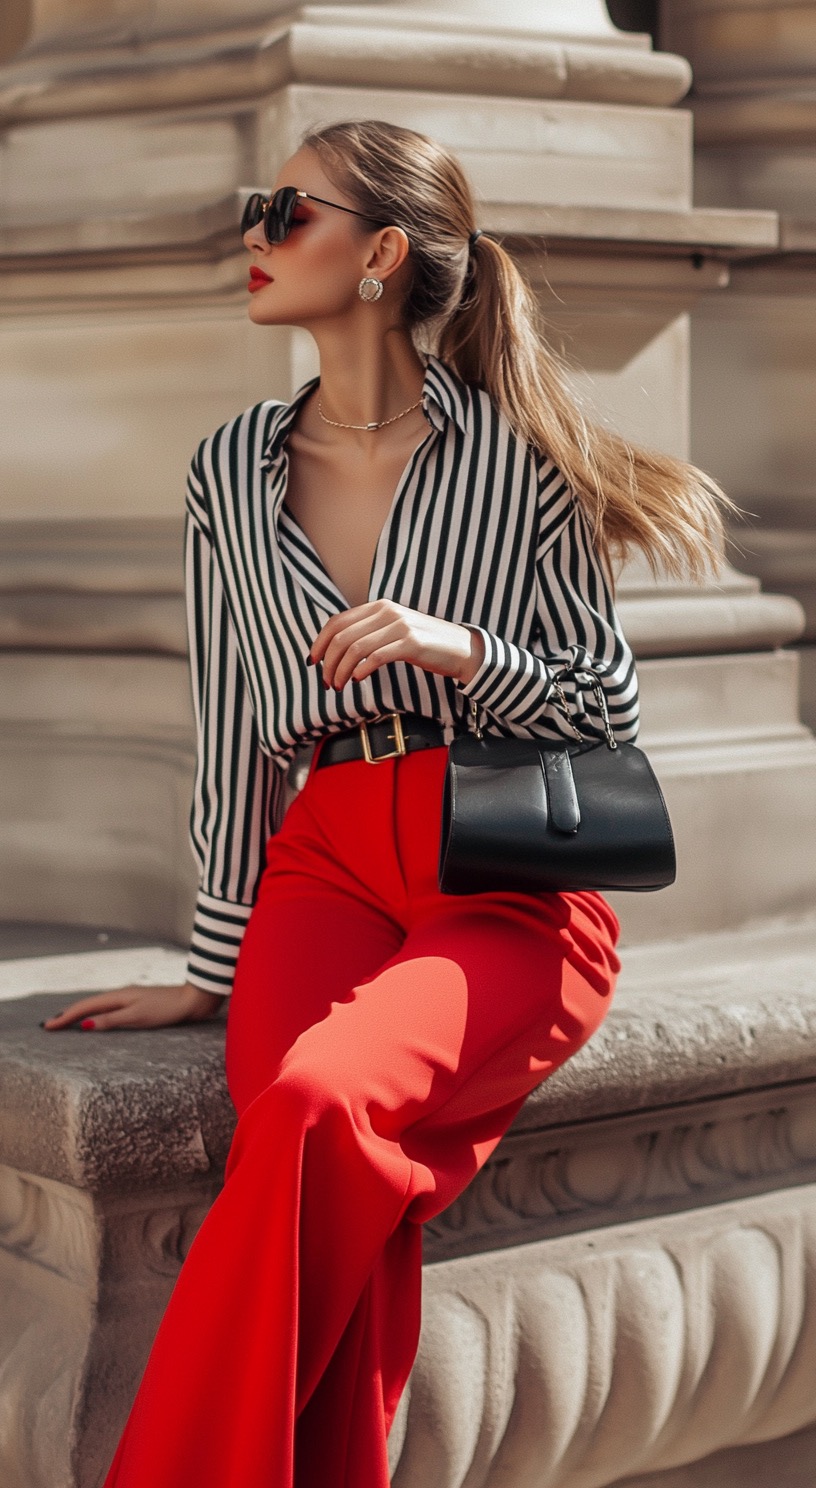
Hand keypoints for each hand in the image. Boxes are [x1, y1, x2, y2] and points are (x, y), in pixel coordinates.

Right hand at [40, 982, 223, 1031]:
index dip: (66, 1018)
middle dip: (68, 1015)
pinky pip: (109, 1009)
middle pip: (88, 1004)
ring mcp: (130, 998)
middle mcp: (122, 995)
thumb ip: (111, 1020)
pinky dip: (96, 1014)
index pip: (85, 1007)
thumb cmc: (167, 1009)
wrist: (193, 1000)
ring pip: (98, 1006)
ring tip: (66, 1022)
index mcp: (118, 997)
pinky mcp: (139, 1004)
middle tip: (49, 1025)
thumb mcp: (137, 1017)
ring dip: (80, 1014)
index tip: (47, 1027)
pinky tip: (97, 1019)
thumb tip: (85, 1024)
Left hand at [310, 600, 484, 690]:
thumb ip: (369, 632)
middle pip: (342, 636)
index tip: (313, 662)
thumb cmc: (425, 645)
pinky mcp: (411, 642)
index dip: (320, 643)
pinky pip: (375, 656)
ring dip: (341, 671)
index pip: (337, 622)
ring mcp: (399, 625)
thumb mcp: (393, 631)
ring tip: (339, 686)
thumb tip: (337, 649)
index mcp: (379, 606)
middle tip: (327, 682)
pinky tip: (358, 679)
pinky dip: (361, 670)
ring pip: (355, 648)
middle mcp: (387, 611)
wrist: (461, 649)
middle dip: (328, 662)